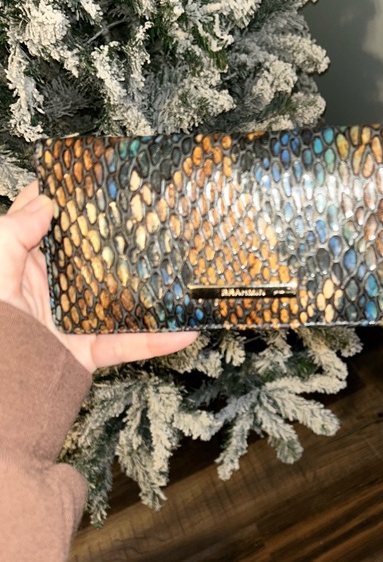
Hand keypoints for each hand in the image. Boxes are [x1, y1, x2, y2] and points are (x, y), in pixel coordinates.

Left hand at [0, 182, 195, 372]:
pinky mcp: (87, 351)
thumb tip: (47, 202)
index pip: (49, 224)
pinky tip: (185, 331)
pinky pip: (128, 346)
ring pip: (121, 301)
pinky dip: (157, 342)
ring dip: (153, 294)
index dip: (69, 200)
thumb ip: (12, 232)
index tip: (97, 180)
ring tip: (181, 277)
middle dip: (121, 242)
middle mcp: (54, 289)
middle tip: (153, 219)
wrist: (1, 382)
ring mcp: (75, 319)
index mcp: (27, 265)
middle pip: (94, 259)